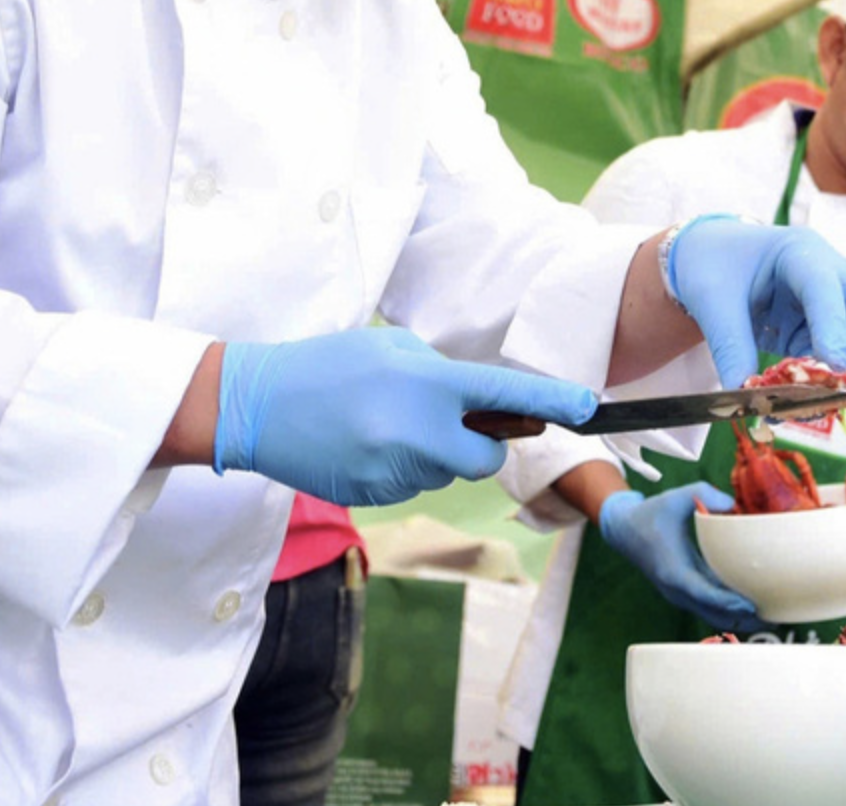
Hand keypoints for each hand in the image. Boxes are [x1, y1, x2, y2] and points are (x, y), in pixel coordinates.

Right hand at [214, 328, 596, 505]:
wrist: (255, 406)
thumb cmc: (325, 366)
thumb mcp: (387, 348)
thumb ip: (439, 372)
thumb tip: (479, 397)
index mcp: (425, 383)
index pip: (504, 394)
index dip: (552, 402)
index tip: (590, 408)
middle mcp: (417, 432)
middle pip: (484, 457)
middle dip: (477, 444)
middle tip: (443, 421)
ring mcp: (396, 471)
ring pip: (446, 473)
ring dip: (432, 455)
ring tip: (382, 426)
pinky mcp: (377, 497)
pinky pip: (414, 487)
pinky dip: (402, 471)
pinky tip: (365, 447)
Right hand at [599, 486, 759, 631]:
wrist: (625, 530)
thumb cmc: (651, 514)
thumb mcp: (677, 497)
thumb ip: (705, 494)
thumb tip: (733, 504)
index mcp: (673, 570)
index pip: (703, 593)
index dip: (727, 602)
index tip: (750, 604)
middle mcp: (677, 589)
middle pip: (714, 614)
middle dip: (743, 618)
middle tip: (775, 616)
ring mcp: (681, 594)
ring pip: (714, 615)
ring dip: (740, 618)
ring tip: (770, 616)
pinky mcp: (686, 593)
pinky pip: (711, 607)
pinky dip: (731, 610)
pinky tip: (753, 606)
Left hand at [666, 216, 845, 386]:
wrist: (707, 256)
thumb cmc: (711, 264)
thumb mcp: (711, 302)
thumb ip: (730, 347)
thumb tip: (747, 396)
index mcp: (799, 252)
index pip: (829, 288)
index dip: (835, 330)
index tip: (831, 372)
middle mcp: (830, 274)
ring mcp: (834, 303)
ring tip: (829, 405)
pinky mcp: (825, 329)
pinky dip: (836, 382)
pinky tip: (813, 402)